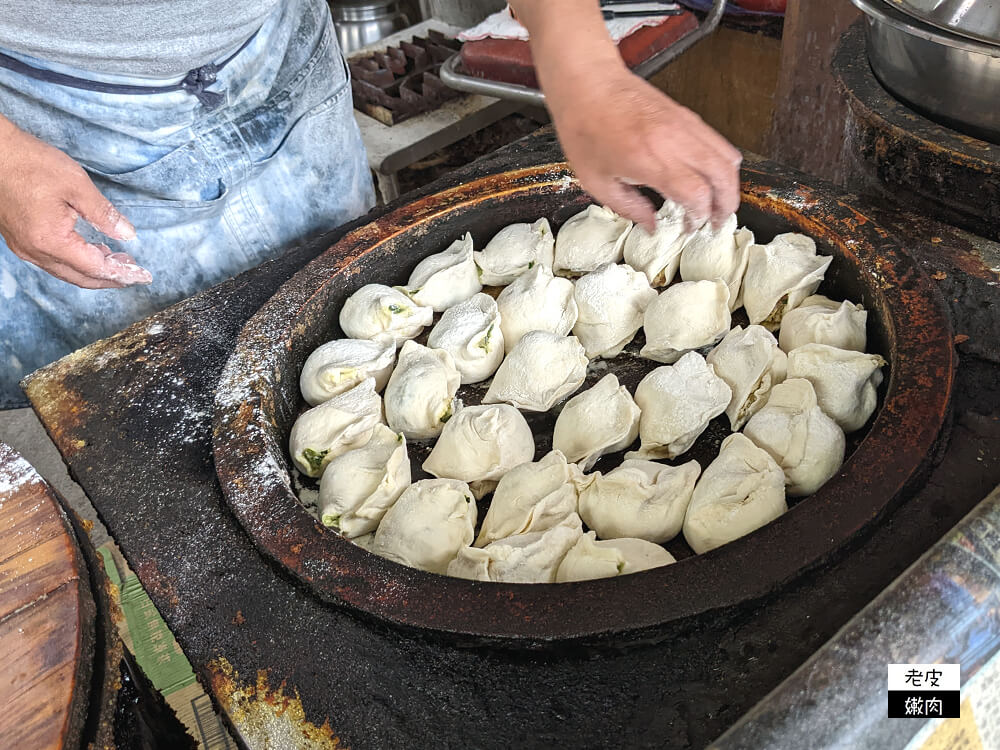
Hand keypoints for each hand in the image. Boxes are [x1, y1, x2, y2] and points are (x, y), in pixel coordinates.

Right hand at [0, 116, 151, 288]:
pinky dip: (75, 261)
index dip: (121, 274)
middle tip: (134, 272)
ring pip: (66, 272)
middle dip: (110, 279)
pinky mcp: (20, 240)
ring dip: (93, 271)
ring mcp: (24, 247)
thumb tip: (128, 234)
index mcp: (50, 241)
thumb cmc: (31, 163)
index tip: (143, 276)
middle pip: (80, 278)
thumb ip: (104, 214)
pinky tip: (91, 249)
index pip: (94, 268)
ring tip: (117, 260)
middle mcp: (35, 251)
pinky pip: (52, 261)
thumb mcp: (77, 186)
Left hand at [509, 0, 742, 229]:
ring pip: (727, 156)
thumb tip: (652, 226)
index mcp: (651, 160)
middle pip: (723, 175)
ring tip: (718, 202)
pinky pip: (717, 141)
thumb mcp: (596, 182)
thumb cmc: (585, 129)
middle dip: (727, 204)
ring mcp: (684, 124)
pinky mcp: (686, 115)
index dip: (700, 216)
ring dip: (729, 183)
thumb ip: (629, 208)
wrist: (587, 83)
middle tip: (718, 222)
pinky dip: (721, 162)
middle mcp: (675, 140)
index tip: (691, 227)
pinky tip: (708, 176)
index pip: (697, 194)